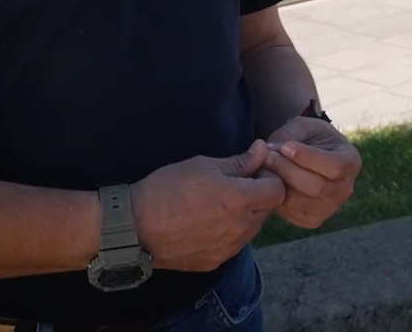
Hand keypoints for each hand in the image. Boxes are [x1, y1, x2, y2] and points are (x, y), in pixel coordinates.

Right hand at [131, 141, 286, 271]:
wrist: (134, 227)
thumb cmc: (167, 188)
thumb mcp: (204, 166)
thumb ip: (239, 162)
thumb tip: (263, 149)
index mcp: (240, 200)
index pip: (277, 190)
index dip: (269, 177)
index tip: (253, 171)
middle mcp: (239, 228)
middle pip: (266, 210)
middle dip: (257, 196)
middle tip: (234, 185)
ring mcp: (228, 249)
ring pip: (251, 229)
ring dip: (244, 216)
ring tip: (217, 205)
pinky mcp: (214, 262)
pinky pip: (232, 245)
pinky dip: (228, 233)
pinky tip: (205, 223)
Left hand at [262, 115, 360, 228]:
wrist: (308, 155)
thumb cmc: (309, 137)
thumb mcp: (303, 126)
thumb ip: (290, 135)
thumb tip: (271, 151)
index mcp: (351, 162)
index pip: (335, 166)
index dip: (308, 157)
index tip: (285, 147)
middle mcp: (345, 189)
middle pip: (317, 187)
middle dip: (287, 170)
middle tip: (266, 156)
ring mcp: (329, 208)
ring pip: (299, 201)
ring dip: (277, 183)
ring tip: (263, 166)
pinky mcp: (311, 219)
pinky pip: (289, 212)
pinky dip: (275, 197)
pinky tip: (268, 181)